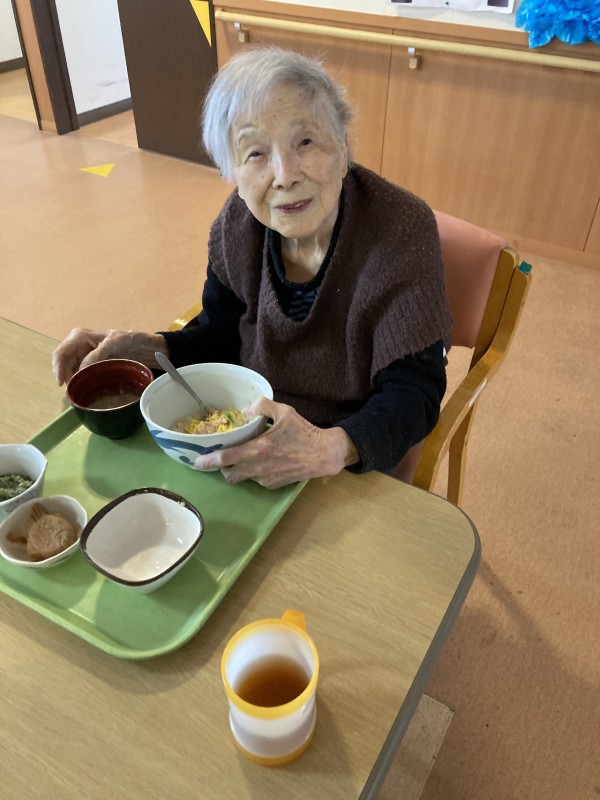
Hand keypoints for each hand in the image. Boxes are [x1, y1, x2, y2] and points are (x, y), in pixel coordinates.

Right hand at [51, 327, 167, 384]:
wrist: (145, 346)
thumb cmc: (130, 339)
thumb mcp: (115, 343)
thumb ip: (97, 354)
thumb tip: (80, 370)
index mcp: (80, 336)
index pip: (62, 352)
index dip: (58, 368)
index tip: (62, 383)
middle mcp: (78, 345)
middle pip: (62, 363)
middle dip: (64, 377)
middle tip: (71, 393)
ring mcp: (83, 356)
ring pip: (69, 371)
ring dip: (71, 382)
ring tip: (76, 394)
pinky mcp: (90, 365)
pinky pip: (79, 375)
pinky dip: (79, 382)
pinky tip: (82, 390)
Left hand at [193, 397, 358, 488]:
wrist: (324, 454)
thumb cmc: (304, 432)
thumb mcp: (284, 412)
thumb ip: (262, 406)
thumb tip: (245, 409)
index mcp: (258, 449)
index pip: (226, 458)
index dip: (208, 462)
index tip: (197, 462)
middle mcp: (259, 467)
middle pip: (229, 475)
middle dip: (222, 469)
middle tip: (222, 459)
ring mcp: (266, 479)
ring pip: (242, 479)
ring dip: (238, 471)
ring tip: (243, 459)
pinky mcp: (273, 485)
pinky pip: (256, 481)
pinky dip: (254, 474)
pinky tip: (262, 463)